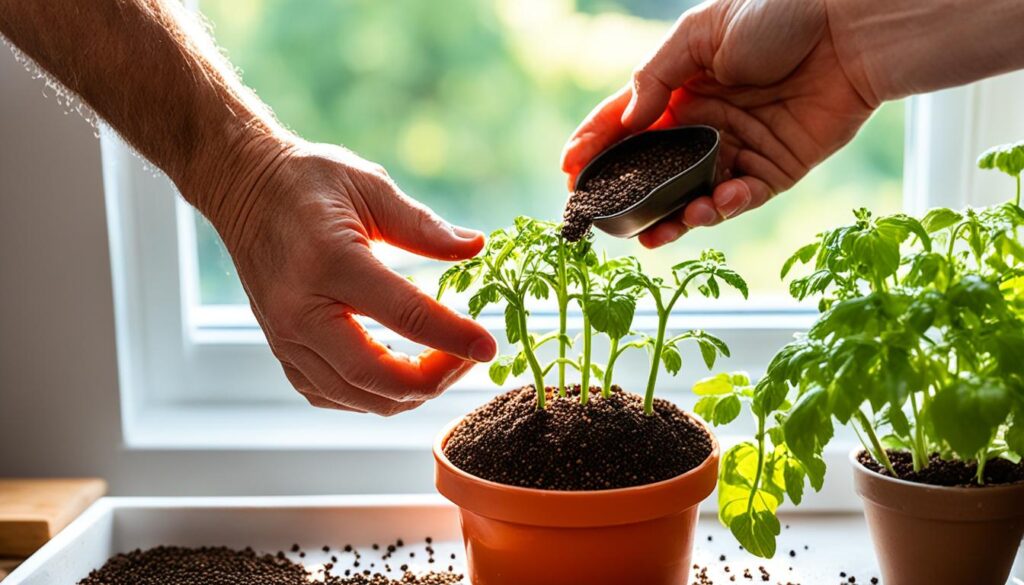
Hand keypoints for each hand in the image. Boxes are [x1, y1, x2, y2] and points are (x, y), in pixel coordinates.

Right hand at [201, 137, 496, 414]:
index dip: (454, 337)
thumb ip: (424, 226)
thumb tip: (477, 248)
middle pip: (376, 377)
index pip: (405, 316)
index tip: (489, 344)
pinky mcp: (282, 351)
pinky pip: (332, 396)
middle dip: (435, 379)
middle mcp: (302, 310)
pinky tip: (399, 374)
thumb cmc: (308, 181)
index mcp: (331, 262)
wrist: (244, 189)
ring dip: (409, 393)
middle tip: (468, 357)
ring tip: (443, 364)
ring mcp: (286, 338)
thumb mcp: (370, 186)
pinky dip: (373, 397)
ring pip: (356, 397)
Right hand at [561, 0, 875, 248]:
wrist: (849, 26)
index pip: (626, 123)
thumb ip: (656, 77)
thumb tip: (625, 121)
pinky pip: (741, 198)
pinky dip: (724, 207)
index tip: (569, 173)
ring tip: (655, 233)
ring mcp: (738, 149)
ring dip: (672, 218)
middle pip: (655, 169)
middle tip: (604, 220)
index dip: (596, 146)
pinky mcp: (775, 169)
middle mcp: (704, 122)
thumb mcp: (700, 34)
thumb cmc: (776, 13)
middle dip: (628, 197)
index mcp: (680, 87)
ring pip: (693, 194)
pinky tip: (714, 204)